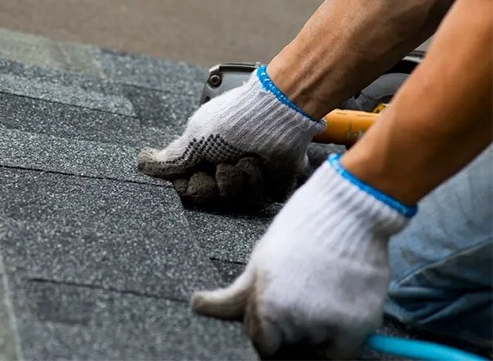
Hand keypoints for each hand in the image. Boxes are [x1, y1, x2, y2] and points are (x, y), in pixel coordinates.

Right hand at [137, 66, 323, 210]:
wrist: (274, 115)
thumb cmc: (232, 121)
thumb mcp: (194, 138)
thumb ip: (170, 159)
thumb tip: (142, 163)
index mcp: (202, 156)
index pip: (185, 188)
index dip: (188, 186)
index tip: (194, 173)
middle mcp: (221, 168)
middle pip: (206, 199)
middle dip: (212, 185)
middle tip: (220, 166)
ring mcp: (245, 179)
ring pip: (230, 203)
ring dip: (235, 180)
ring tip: (243, 159)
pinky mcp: (268, 187)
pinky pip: (255, 201)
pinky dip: (255, 181)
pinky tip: (258, 163)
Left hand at [191, 155, 412, 357]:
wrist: (348, 210)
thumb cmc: (301, 229)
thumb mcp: (261, 259)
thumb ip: (235, 295)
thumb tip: (197, 306)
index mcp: (267, 307)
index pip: (260, 341)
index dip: (267, 325)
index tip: (276, 307)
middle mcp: (296, 323)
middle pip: (288, 344)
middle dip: (290, 326)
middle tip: (301, 291)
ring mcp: (330, 327)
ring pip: (314, 345)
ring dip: (315, 328)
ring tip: (320, 287)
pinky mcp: (359, 327)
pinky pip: (342, 349)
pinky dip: (340, 333)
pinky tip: (337, 299)